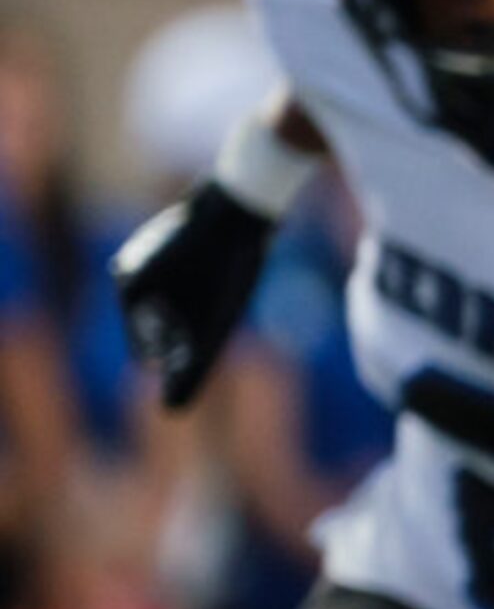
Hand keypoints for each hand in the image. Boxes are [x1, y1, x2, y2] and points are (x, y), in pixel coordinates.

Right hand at [109, 181, 277, 409]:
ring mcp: (150, 248)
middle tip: (224, 299)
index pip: (151, 351)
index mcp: (128, 287)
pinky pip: (191, 275)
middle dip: (193, 327)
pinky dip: (210, 280)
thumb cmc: (229, 265)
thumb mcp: (213, 326)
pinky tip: (232, 267)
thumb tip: (171, 411)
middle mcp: (130, 266)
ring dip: (204, 303)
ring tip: (229, 284)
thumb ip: (191, 370)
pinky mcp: (176, 236)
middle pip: (166, 326)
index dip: (186, 353)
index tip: (212, 325)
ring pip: (180, 302)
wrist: (249, 197)